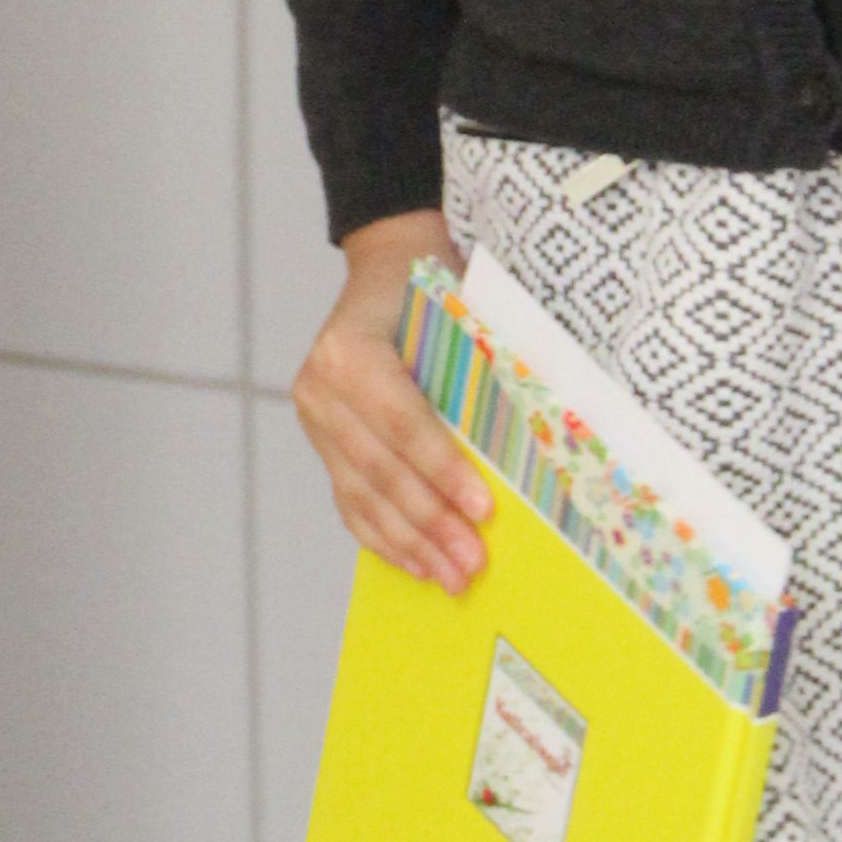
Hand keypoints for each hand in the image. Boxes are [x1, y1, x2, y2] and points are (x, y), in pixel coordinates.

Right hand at [294, 208, 491, 592]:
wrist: (385, 264)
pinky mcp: (319, 442)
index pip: (402, 423)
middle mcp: (320, 388)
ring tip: (452, 578)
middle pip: (381, 469)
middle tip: (473, 563)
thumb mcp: (457, 313)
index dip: (442, 470)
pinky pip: (349, 500)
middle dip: (431, 523)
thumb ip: (478, 374)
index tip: (483, 510)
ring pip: (363, 495)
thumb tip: (527, 448)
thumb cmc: (433, 288)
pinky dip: (383, 538)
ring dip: (411, 543)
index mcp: (350, 350)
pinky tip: (415, 564)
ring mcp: (314, 418)